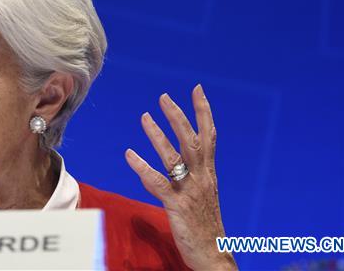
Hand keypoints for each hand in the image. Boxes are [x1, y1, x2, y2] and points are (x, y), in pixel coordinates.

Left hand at [125, 85, 236, 270]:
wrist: (214, 257)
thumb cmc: (206, 226)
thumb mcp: (203, 194)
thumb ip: (193, 174)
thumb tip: (179, 159)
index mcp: (209, 174)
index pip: (210, 136)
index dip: (204, 112)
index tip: (197, 89)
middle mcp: (202, 178)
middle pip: (192, 141)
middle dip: (179, 117)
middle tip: (163, 96)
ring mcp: (190, 192)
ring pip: (174, 158)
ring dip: (158, 136)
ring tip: (145, 116)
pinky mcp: (177, 206)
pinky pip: (157, 183)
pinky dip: (142, 167)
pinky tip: (129, 154)